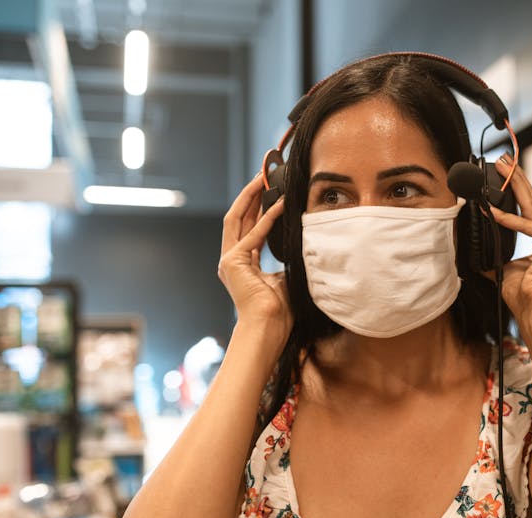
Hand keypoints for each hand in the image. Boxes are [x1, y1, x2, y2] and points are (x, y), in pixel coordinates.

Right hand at [217, 176, 292, 339]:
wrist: (269, 327)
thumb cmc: (279, 311)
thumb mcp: (285, 277)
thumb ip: (286, 258)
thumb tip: (303, 241)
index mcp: (242, 264)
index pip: (248, 228)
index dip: (258, 207)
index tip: (269, 190)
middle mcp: (231, 260)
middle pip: (239, 218)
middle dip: (250, 195)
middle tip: (262, 175)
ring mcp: (229, 261)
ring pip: (238, 219)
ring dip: (251, 198)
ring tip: (264, 179)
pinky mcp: (232, 262)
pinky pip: (253, 234)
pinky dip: (266, 218)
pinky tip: (279, 203)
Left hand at [491, 156, 531, 340]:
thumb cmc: (526, 299)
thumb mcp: (507, 272)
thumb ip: (498, 258)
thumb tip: (478, 252)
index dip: (522, 193)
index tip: (508, 178)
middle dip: (519, 180)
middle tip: (505, 160)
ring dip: (517, 184)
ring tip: (503, 166)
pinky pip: (527, 225)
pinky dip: (508, 218)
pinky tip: (491, 210)